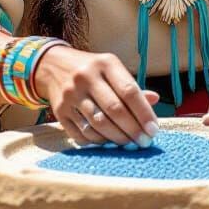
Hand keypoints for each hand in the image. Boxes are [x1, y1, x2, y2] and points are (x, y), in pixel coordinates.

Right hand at [34, 46, 160, 147]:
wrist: (54, 66)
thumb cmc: (93, 71)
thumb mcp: (112, 70)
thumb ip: (131, 86)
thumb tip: (154, 100)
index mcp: (105, 63)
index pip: (129, 91)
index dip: (143, 113)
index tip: (154, 130)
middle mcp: (86, 77)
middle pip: (114, 109)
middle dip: (132, 130)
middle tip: (144, 142)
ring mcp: (71, 94)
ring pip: (98, 124)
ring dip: (117, 138)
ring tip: (128, 144)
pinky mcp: (59, 111)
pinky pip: (82, 133)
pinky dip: (98, 141)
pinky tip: (108, 142)